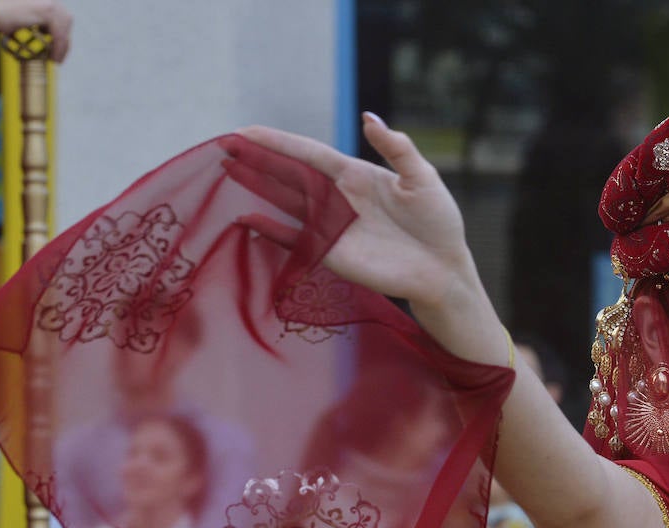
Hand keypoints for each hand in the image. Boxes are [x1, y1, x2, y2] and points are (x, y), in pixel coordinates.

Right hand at [0, 0, 72, 61]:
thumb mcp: (21, 19)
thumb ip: (33, 23)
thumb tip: (41, 35)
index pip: (60, 15)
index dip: (62, 31)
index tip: (57, 46)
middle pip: (66, 19)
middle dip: (65, 38)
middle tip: (59, 55)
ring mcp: (49, 2)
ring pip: (64, 28)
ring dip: (63, 46)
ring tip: (56, 59)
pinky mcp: (48, 11)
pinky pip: (59, 34)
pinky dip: (58, 48)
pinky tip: (53, 57)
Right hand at [221, 116, 478, 313]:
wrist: (443, 270)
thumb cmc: (438, 222)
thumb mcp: (422, 177)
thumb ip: (397, 148)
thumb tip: (369, 118)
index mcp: (355, 174)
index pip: (308, 153)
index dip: (278, 142)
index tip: (247, 132)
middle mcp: (337, 198)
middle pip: (288, 174)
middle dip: (257, 160)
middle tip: (224, 147)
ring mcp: (331, 226)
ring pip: (285, 202)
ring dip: (256, 188)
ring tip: (226, 172)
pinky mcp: (330, 254)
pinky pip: (295, 239)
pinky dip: (271, 231)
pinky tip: (247, 221)